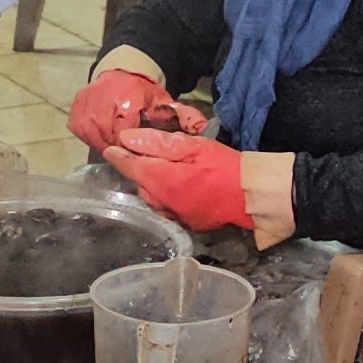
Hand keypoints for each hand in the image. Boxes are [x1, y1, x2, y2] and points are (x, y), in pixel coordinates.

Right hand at [66, 65, 202, 152]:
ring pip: (95, 138)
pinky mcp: (75, 110)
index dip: (134, 147)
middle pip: (109, 140)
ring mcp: (85, 107)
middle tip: (131, 146)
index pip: (126, 137)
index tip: (141, 149)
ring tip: (119, 141)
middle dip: (121, 147)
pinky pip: (82, 133)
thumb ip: (185, 117)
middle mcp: (102, 103)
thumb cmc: (145, 94)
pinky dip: (93, 136)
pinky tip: (105, 132)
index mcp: (127, 101)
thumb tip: (202, 127)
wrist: (122, 71)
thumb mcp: (167, 104)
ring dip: (106, 143)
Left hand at [103, 127, 251, 234]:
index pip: (130, 167)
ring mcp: (174, 215)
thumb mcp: (194, 146)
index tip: (110, 148)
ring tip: (157, 169)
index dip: (118, 156)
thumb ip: (158, 143)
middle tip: (141, 152)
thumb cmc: (225, 166)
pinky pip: (165, 208)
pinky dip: (162, 196)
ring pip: (150, 197)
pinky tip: (173, 187)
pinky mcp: (186, 223)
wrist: (252, 196)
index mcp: (162, 180)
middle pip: (139, 182)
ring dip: (149, 183)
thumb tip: (127, 139)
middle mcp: (162, 202)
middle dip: (136, 168)